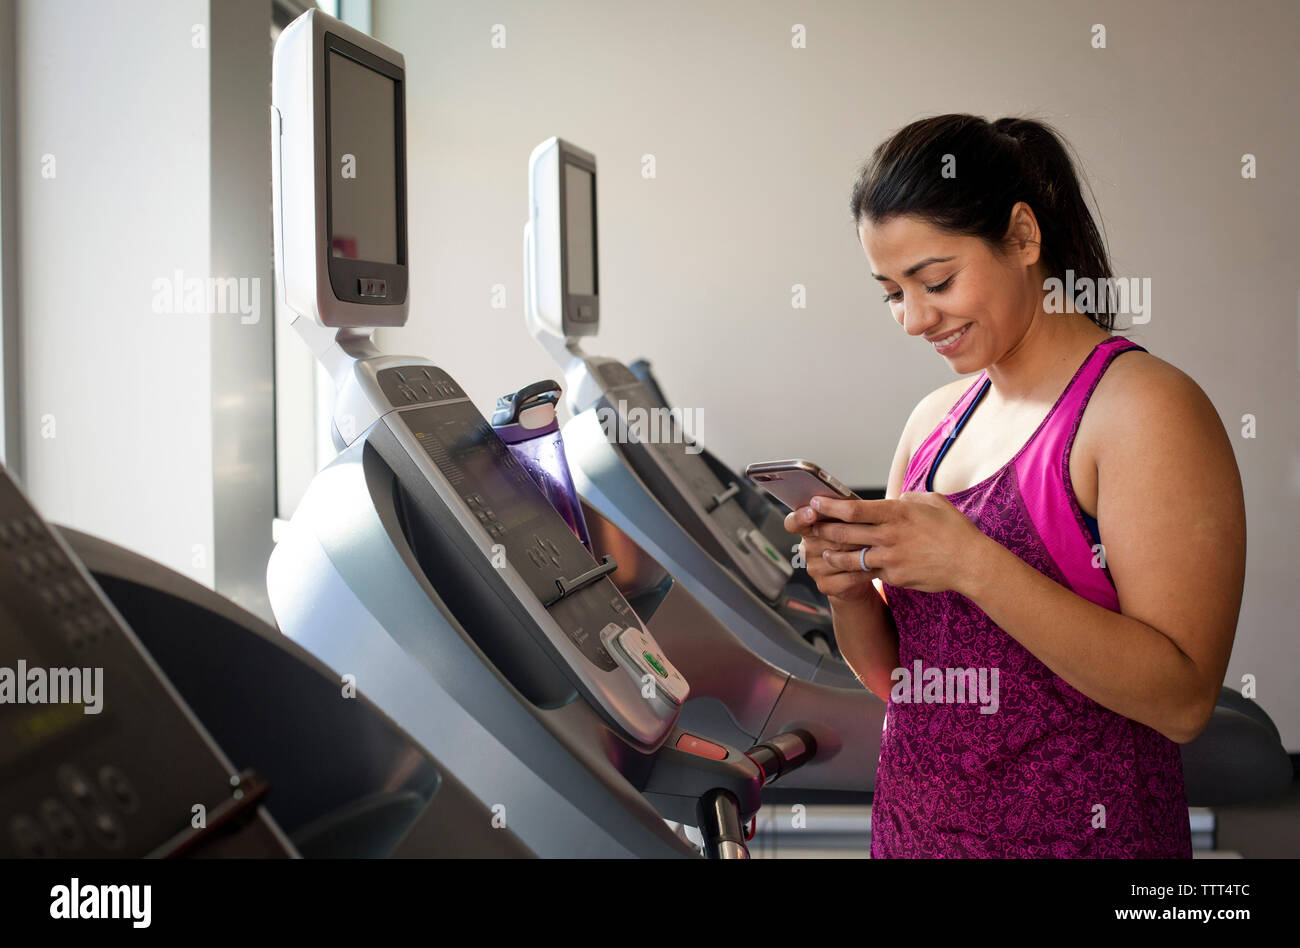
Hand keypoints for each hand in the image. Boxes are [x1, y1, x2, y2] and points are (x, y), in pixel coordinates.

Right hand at [784, 503, 878, 601]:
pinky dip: (864, 570)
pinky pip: (848, 576)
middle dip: (849, 532)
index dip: (800, 517)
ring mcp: (814, 568)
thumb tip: (847, 501)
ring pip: (839, 557)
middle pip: (825, 537)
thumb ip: (842, 512)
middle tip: (867, 529)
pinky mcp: (825, 585)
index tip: (812, 512)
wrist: (858, 573)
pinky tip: (874, 565)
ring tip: (875, 546)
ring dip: (859, 551)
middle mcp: (806, 549)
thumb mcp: (847, 523)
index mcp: (807, 529)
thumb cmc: (854, 541)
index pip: (793, 522)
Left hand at [807, 492, 989, 594]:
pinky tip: (843, 571)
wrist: (970, 563)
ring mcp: (891, 558)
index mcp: (897, 512)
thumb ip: (908, 498)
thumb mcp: (932, 501)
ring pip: (851, 558)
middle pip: (845, 533)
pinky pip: (868, 575)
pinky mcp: (894, 577)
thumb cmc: (954, 529)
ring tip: (822, 553)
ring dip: (832, 555)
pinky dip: (853, 573)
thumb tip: (895, 498)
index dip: (829, 506)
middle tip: (808, 527)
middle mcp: (890, 535)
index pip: (853, 509)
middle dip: (823, 530)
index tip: (814, 503)